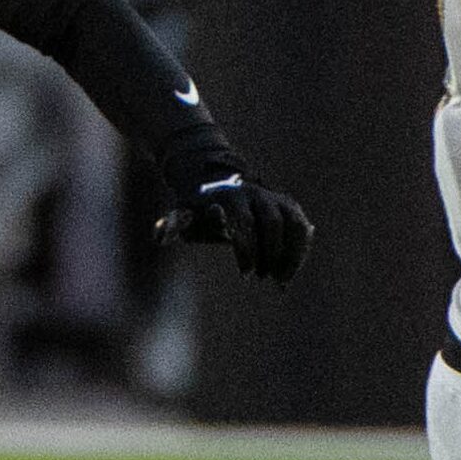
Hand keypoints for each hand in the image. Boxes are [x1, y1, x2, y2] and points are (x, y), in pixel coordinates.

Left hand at [152, 137, 310, 281]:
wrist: (210, 179)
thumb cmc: (194, 207)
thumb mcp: (181, 214)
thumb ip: (173, 224)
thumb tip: (160, 234)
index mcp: (228, 197)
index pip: (245, 223)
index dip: (248, 249)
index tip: (247, 275)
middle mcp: (254, 194)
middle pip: (273, 222)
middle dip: (270, 252)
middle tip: (263, 277)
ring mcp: (271, 198)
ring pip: (292, 222)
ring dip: (292, 252)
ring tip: (282, 280)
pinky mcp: (285, 204)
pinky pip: (300, 224)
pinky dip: (300, 247)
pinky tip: (291, 270)